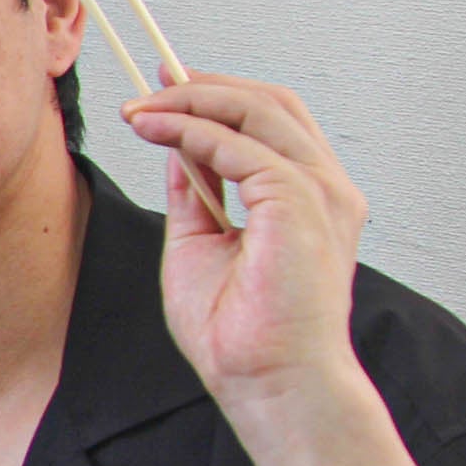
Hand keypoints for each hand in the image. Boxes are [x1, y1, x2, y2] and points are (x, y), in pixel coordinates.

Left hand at [120, 74, 369, 418]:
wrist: (266, 380)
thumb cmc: (239, 332)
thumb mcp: (200, 243)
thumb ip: (195, 194)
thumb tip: (174, 147)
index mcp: (310, 198)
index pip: (272, 123)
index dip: (219, 97)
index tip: (163, 90)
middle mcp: (325, 188)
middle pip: (271, 104)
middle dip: (205, 87)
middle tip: (148, 85)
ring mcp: (320, 192)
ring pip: (259, 111)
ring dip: (191, 102)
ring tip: (140, 108)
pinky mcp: (299, 201)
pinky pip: (239, 146)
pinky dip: (192, 130)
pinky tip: (155, 130)